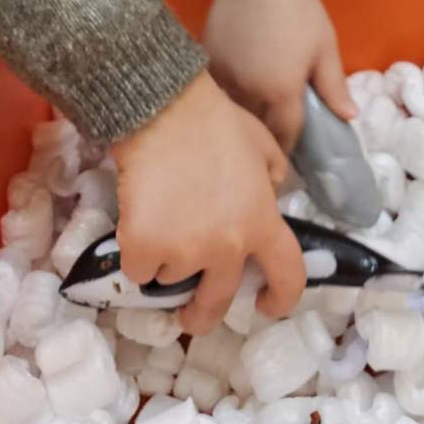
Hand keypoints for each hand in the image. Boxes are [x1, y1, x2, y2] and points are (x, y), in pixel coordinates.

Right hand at [112, 70, 304, 334]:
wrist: (164, 110)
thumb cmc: (215, 121)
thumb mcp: (262, 144)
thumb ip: (272, 176)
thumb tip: (271, 193)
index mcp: (261, 221)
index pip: (287, 276)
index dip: (280, 299)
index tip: (264, 304)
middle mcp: (228, 247)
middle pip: (217, 302)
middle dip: (202, 313)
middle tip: (191, 309)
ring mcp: (184, 252)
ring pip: (170, 278)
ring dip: (166, 262)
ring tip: (161, 221)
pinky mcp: (144, 250)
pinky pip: (138, 269)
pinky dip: (135, 254)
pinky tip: (137, 221)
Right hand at [205, 0, 352, 152]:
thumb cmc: (300, 10)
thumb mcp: (325, 47)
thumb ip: (333, 86)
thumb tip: (349, 118)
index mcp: (281, 92)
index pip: (285, 134)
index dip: (290, 149)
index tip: (292, 158)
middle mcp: (249, 92)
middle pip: (257, 128)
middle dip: (266, 138)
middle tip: (274, 140)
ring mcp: (225, 78)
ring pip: (234, 112)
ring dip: (244, 119)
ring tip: (254, 121)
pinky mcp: (208, 62)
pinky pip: (218, 92)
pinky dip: (228, 97)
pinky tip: (236, 93)